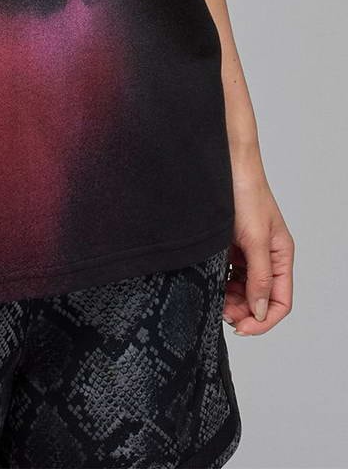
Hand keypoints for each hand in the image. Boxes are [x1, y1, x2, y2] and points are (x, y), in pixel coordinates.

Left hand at [224, 148, 293, 335]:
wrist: (224, 163)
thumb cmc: (244, 193)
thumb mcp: (254, 239)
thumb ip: (259, 276)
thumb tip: (259, 311)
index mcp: (281, 255)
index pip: (280, 302)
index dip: (263, 320)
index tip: (241, 328)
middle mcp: (267, 255)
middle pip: (260, 298)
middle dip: (243, 311)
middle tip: (221, 313)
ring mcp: (247, 250)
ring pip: (243, 288)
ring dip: (230, 298)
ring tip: (214, 298)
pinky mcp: (230, 244)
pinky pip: (228, 272)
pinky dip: (220, 281)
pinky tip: (209, 281)